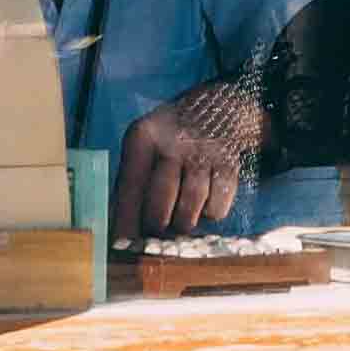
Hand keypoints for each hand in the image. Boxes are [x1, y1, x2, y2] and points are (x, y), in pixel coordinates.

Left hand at [112, 81, 259, 241]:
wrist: (220, 106)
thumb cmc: (171, 137)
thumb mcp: (145, 145)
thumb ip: (131, 182)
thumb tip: (120, 232)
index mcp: (143, 137)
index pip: (129, 187)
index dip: (125, 220)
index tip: (121, 243)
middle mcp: (173, 143)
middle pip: (159, 205)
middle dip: (155, 227)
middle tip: (155, 229)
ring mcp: (204, 155)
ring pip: (189, 212)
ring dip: (183, 224)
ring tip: (179, 217)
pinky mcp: (229, 166)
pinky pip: (216, 210)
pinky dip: (208, 215)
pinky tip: (203, 202)